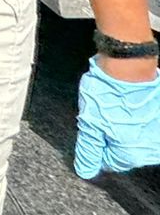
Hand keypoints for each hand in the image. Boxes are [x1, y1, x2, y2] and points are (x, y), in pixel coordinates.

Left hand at [74, 56, 159, 178]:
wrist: (128, 68)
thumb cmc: (108, 94)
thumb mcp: (89, 124)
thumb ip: (88, 150)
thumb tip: (85, 170)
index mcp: (130, 155)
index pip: (108, 161)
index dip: (96, 143)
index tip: (92, 127)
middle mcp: (149, 150)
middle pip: (123, 149)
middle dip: (110, 134)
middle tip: (102, 114)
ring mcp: (158, 134)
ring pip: (134, 136)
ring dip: (124, 125)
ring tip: (114, 106)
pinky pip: (144, 124)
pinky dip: (134, 116)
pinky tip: (126, 103)